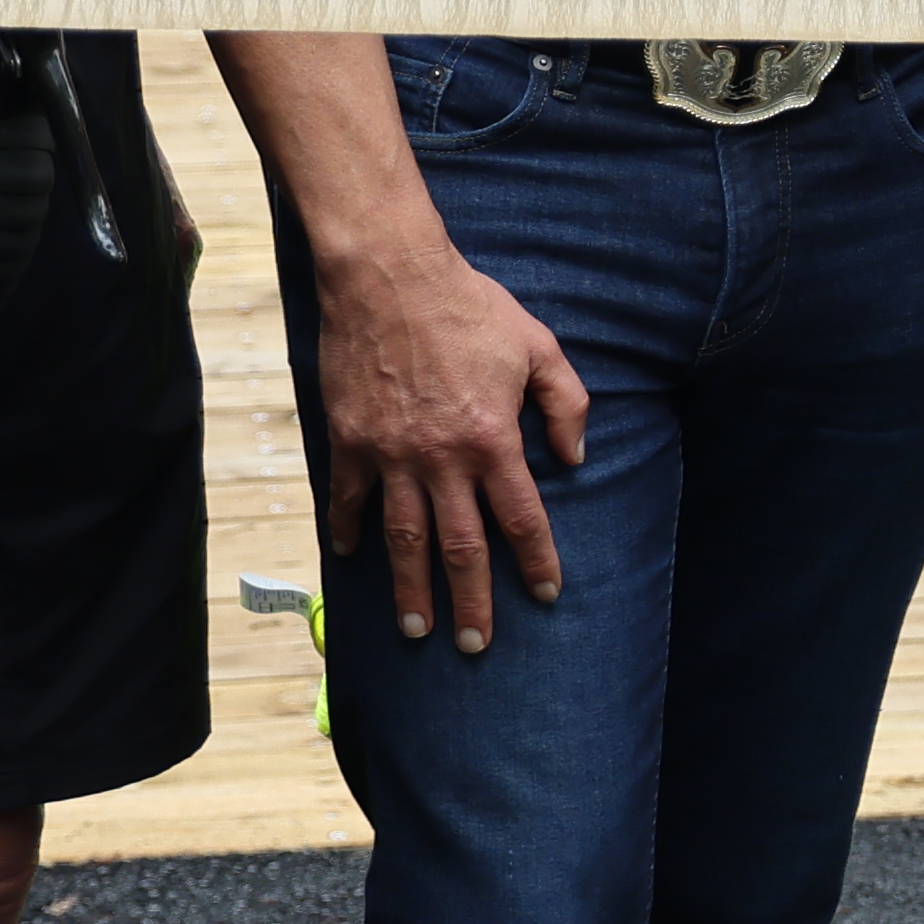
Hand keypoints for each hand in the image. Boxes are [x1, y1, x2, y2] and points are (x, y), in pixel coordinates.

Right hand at [310, 218, 589, 649]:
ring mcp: (390, 454)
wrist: (389, 277)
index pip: (520, 517)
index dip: (535, 561)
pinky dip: (348, 531)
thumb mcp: (538, 346)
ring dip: (410, 588)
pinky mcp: (349, 441)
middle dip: (471, 600)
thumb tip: (576, 456)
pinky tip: (352, 558)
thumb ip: (566, 404)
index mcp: (492, 439)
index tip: (545, 595)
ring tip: (417, 629)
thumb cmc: (469, 307)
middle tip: (477, 646)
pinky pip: (348, 499)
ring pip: (403, 538)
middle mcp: (441, 458)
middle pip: (460, 546)